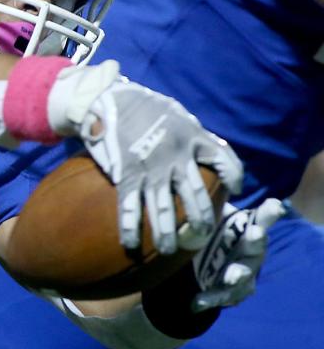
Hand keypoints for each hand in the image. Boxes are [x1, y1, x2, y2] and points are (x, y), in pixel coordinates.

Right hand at [51, 66, 242, 253]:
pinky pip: (129, 205)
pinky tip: (129, 244)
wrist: (114, 99)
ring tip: (168, 249)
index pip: (225, 161)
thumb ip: (193, 134)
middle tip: (201, 237)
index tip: (234, 190)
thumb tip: (208, 150)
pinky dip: (130, 227)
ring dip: (167, 232)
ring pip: (163, 207)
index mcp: (193, 139)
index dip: (234, 177)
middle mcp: (176, 157)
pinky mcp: (127, 174)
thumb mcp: (179, 115)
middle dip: (201, 221)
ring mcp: (151, 168)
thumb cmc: (146, 106)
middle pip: (196, 196)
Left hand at [189, 198, 285, 311]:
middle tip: (253, 233)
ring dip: (237, 274)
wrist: (201, 263)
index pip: (262, 218)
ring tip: (229, 276)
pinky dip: (211, 298)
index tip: (273, 205)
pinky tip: (198, 301)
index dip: (269, 212)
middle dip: (256, 239)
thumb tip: (205, 180)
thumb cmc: (212, 233)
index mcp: (247, 228)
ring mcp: (244, 271)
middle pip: (257, 244)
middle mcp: (251, 250)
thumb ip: (212, 204)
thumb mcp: (211, 217)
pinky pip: (224, 296)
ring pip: (244, 274)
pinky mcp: (232, 291)